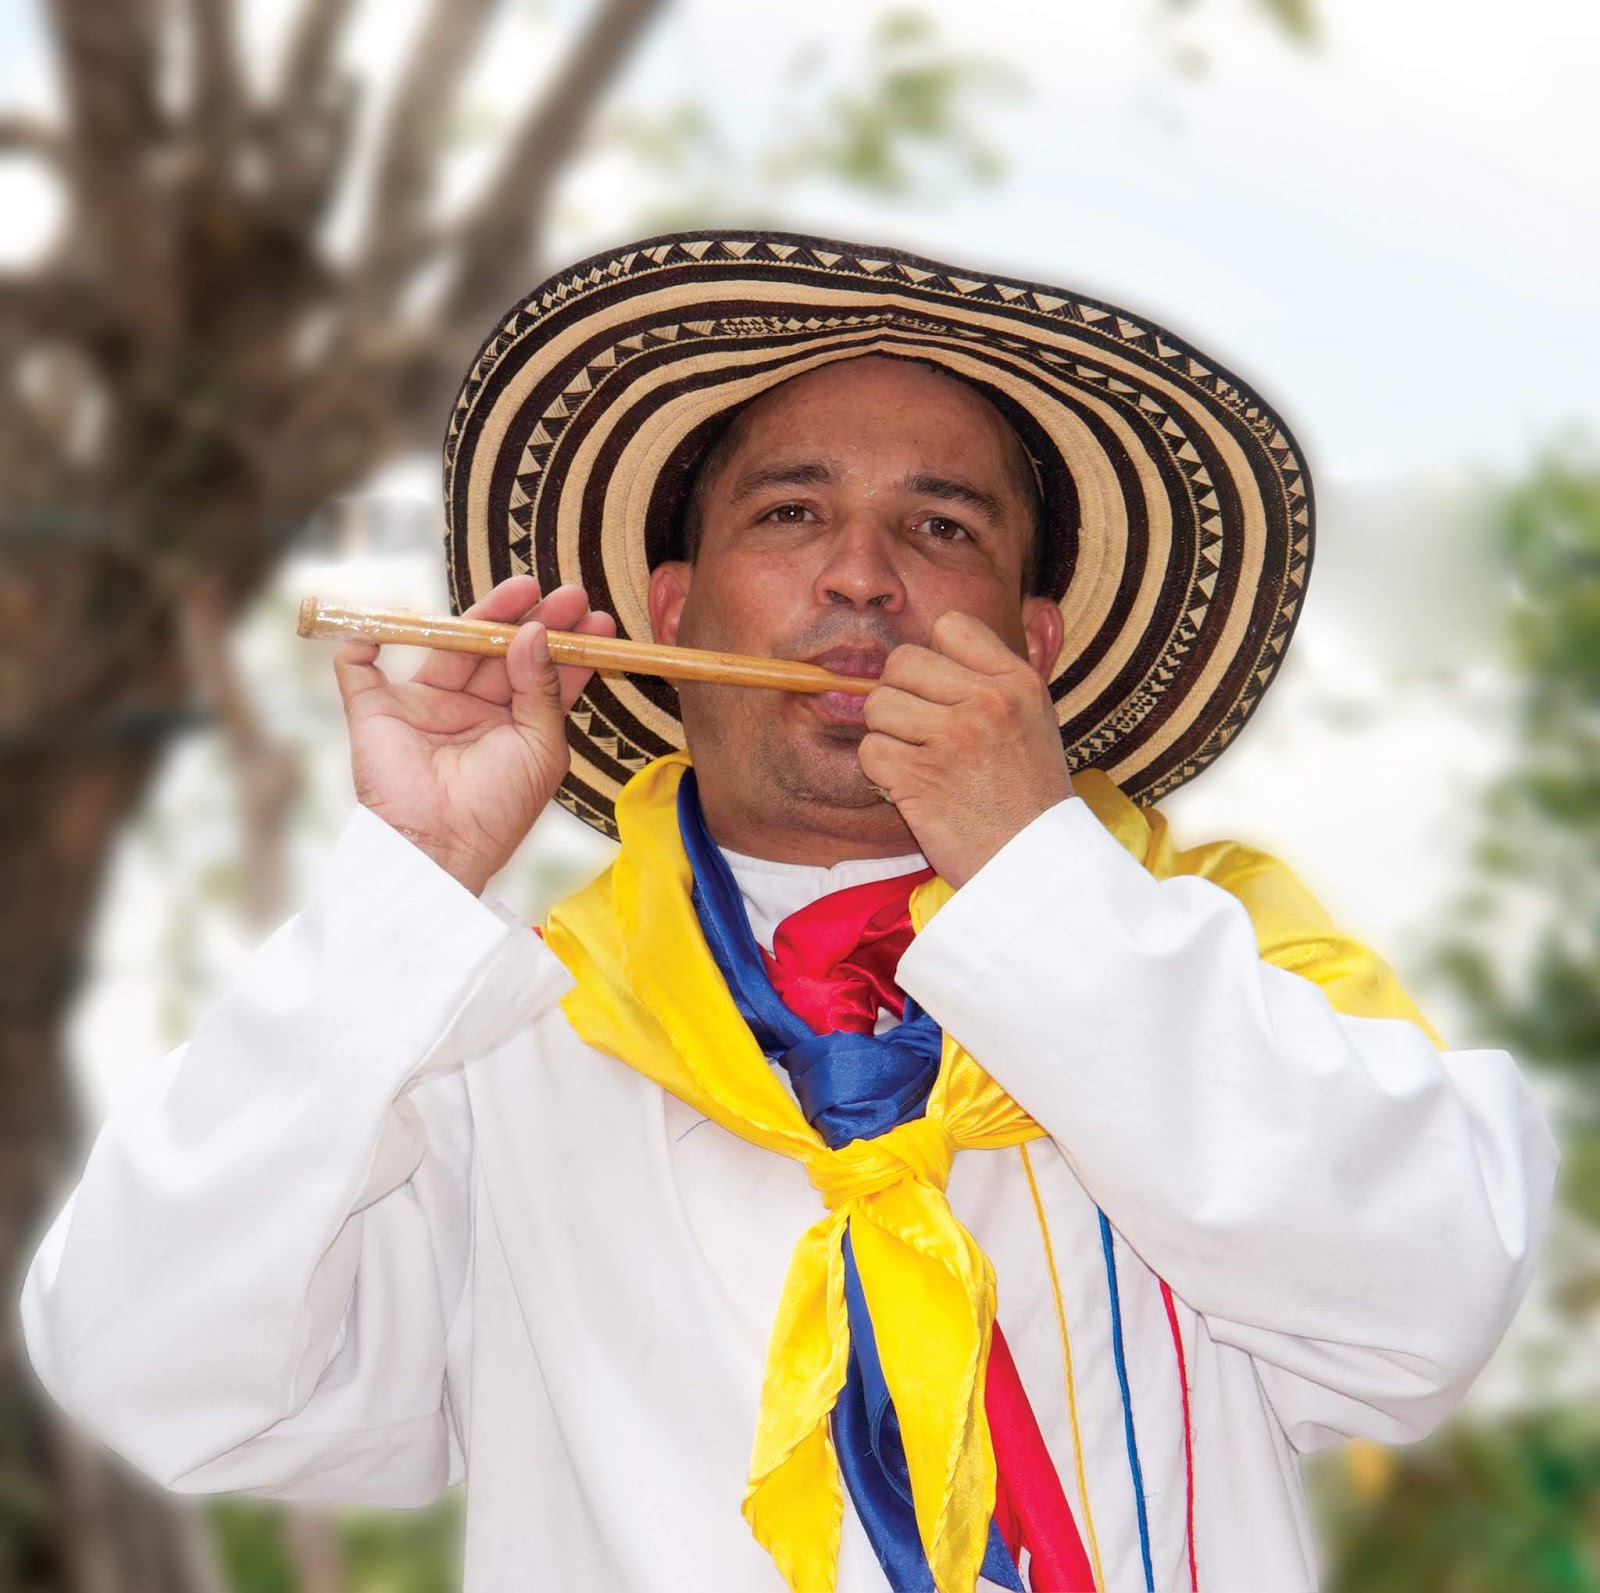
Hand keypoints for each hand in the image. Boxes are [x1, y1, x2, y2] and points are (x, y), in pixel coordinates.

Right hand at [333, 575, 615, 894]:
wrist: (442, 847)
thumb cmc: (498, 807)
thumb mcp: (541, 748)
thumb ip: (541, 690)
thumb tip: (535, 633)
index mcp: (510, 726)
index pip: (539, 674)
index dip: (565, 644)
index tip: (594, 616)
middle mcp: (468, 711)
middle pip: (498, 651)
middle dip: (531, 618)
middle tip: (567, 592)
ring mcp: (422, 708)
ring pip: (450, 646)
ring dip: (482, 615)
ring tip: (522, 587)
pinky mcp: (375, 712)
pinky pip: (358, 671)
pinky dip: (360, 645)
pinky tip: (387, 621)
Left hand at [858, 611, 1073, 888]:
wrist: (1037, 867)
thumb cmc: (1029, 796)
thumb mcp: (1034, 721)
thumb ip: (991, 678)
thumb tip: (931, 643)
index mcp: (1018, 682)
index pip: (949, 626)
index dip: (934, 658)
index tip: (943, 693)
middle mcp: (988, 701)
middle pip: (901, 662)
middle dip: (900, 696)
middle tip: (921, 733)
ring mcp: (954, 738)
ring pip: (877, 704)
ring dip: (887, 736)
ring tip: (920, 762)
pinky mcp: (921, 777)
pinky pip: (870, 751)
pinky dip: (881, 773)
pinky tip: (911, 789)